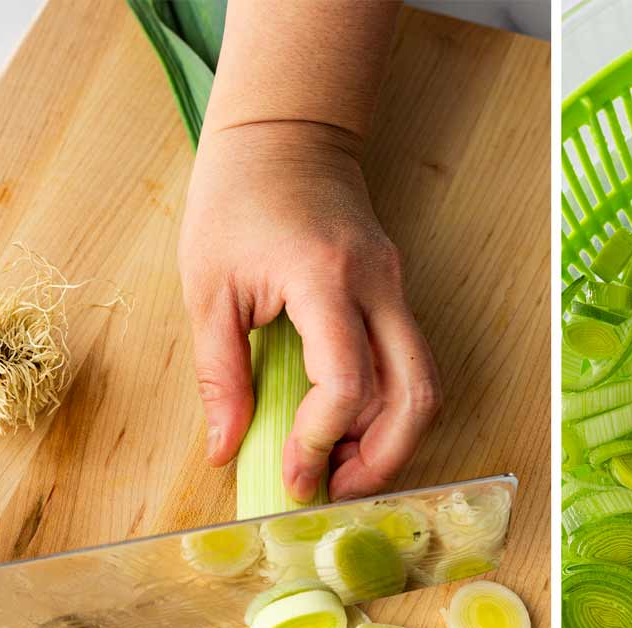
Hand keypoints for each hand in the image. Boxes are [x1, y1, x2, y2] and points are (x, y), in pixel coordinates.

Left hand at [179, 120, 440, 499]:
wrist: (286, 134)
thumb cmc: (236, 198)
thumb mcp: (207, 286)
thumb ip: (220, 374)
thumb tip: (226, 451)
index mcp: (325, 279)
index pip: (347, 381)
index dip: (321, 441)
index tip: (293, 476)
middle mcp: (378, 286)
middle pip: (418, 394)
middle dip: (385, 458)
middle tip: (337, 488)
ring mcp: (398, 289)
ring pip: (424, 385)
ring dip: (391, 438)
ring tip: (338, 463)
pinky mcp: (397, 296)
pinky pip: (408, 366)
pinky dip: (385, 408)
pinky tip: (344, 424)